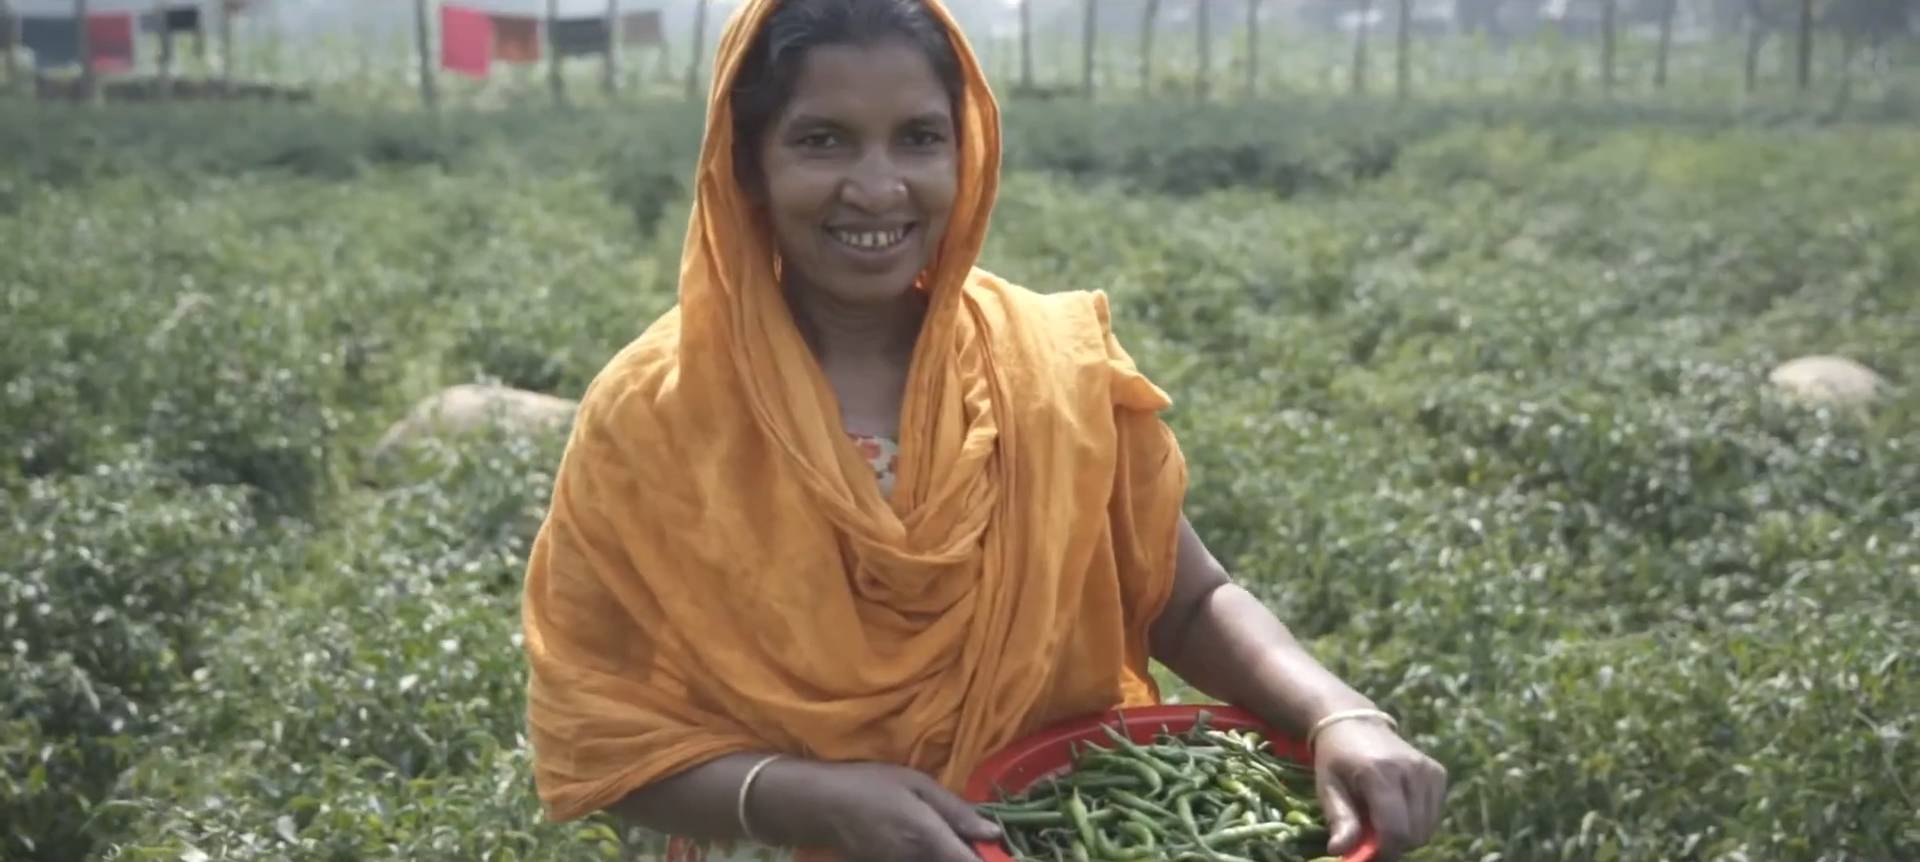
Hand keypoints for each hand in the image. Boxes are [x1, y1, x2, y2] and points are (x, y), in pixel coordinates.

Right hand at [755, 760, 999, 861]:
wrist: (817, 807)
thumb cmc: (868, 784)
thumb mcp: (915, 784)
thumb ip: (955, 810)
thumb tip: (994, 831)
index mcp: (929, 837)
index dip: (991, 861)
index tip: (1002, 854)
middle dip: (972, 856)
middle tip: (982, 842)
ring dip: (950, 855)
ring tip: (953, 839)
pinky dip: (931, 856)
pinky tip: (928, 842)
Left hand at [1312, 718, 1447, 859]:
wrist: (1355, 723)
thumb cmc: (1337, 760)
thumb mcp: (1328, 788)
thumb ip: (1340, 820)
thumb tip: (1340, 851)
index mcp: (1379, 772)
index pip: (1395, 830)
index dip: (1384, 851)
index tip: (1367, 853)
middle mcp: (1411, 769)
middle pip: (1415, 833)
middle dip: (1394, 844)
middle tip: (1372, 835)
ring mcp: (1429, 770)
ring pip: (1427, 828)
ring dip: (1406, 834)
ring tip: (1382, 817)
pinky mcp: (1439, 772)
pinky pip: (1434, 815)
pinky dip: (1417, 820)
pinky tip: (1397, 806)